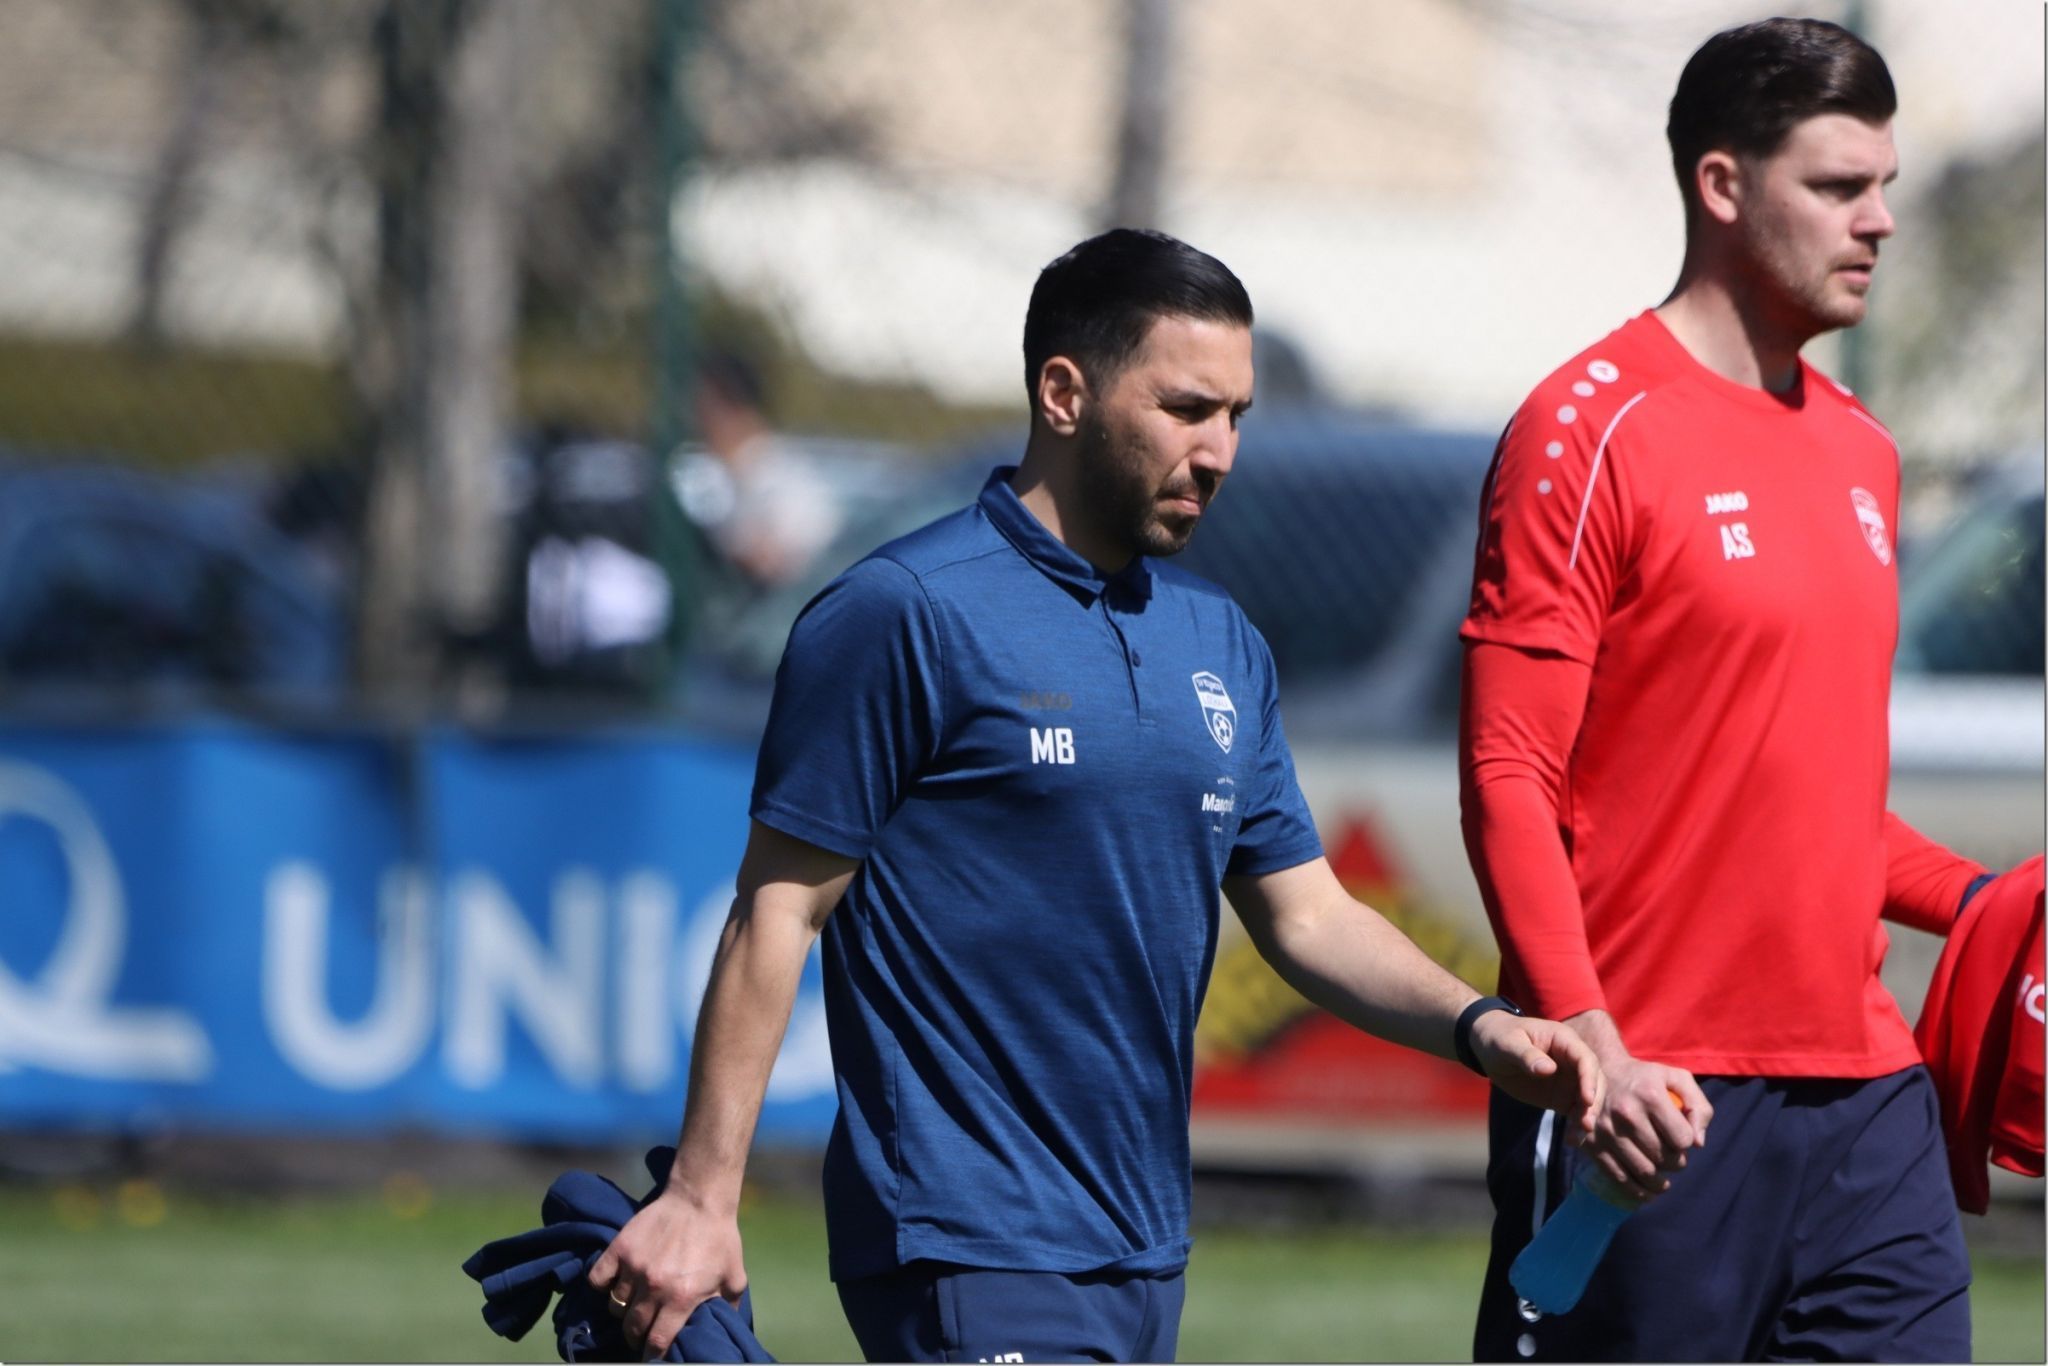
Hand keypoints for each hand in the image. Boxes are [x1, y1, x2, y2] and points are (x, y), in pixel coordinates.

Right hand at [588, 1188, 746, 1359]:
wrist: (700, 1199)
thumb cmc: (720, 1240)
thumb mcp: (734, 1278)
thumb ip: (726, 1309)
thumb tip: (721, 1333)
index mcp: (682, 1298)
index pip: (657, 1342)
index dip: (653, 1354)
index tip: (653, 1355)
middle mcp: (654, 1287)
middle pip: (632, 1328)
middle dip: (637, 1336)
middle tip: (641, 1332)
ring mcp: (634, 1267)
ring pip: (615, 1306)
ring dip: (623, 1311)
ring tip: (633, 1306)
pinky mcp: (620, 1249)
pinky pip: (598, 1279)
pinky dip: (603, 1286)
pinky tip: (615, 1284)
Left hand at [1469, 1009, 1604, 1143]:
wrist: (1489, 1049)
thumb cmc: (1498, 1038)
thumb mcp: (1506, 1044)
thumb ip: (1526, 1055)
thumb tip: (1548, 1069)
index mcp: (1563, 1040)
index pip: (1585, 1059)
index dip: (1589, 1079)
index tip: (1587, 1100)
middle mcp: (1572, 1060)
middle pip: (1594, 1081)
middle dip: (1593, 1103)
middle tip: (1585, 1124)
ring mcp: (1569, 1079)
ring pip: (1588, 1100)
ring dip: (1587, 1118)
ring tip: (1575, 1138)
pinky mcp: (1562, 1096)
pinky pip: (1575, 1112)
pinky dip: (1576, 1126)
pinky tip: (1572, 1140)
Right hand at [1560, 1009, 1712, 1201]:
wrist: (1602, 1072)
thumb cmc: (1646, 1078)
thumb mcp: (1677, 1079)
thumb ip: (1699, 1107)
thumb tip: (1698, 1144)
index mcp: (1650, 1095)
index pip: (1682, 1139)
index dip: (1687, 1142)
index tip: (1681, 1139)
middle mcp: (1626, 1112)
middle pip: (1663, 1157)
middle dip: (1676, 1164)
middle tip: (1674, 1160)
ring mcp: (1607, 1130)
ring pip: (1643, 1172)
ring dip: (1659, 1183)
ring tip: (1664, 1180)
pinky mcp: (1592, 1143)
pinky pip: (1618, 1177)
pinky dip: (1637, 1191)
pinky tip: (1648, 1192)